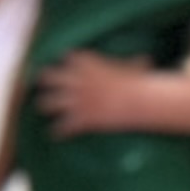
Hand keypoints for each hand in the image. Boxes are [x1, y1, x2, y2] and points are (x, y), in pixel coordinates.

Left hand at [34, 50, 171, 135]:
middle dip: (45, 81)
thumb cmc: (141, 83)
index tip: (67, 61)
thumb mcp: (138, 68)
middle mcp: (76, 80)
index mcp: (88, 64)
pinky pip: (62, 126)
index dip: (67, 59)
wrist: (140, 102)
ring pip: (47, 103)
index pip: (68, 56)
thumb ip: (134, 62)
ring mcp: (76, 100)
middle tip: (43, 83)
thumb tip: (145, 58)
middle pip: (48, 77)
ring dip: (46, 105)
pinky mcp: (80, 119)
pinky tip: (56, 134)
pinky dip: (59, 131)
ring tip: (44, 107)